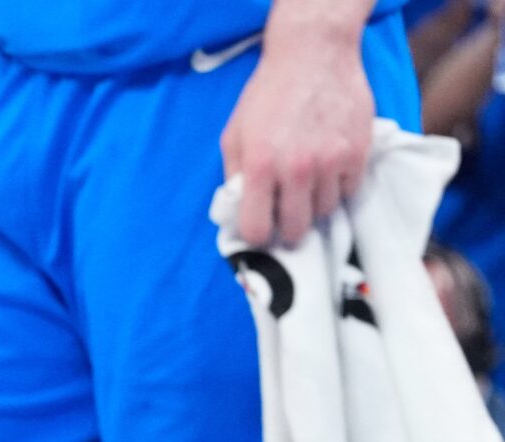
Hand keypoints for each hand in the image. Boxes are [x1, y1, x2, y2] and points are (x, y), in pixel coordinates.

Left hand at [222, 18, 374, 247]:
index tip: (260, 229)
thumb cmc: (268, 94)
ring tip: (305, 187)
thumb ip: (234, 176)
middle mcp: (298, 168)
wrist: (314, 54)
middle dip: (287, 229)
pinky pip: (350, 192)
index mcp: (261, 166)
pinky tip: (327, 173)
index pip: (258, 230)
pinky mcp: (360, 153)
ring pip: (325, 212)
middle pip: (297, 230)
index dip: (257, 236)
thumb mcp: (234, 134)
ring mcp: (333, 161)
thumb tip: (238, 212)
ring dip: (314, 206)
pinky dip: (338, 189)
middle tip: (284, 216)